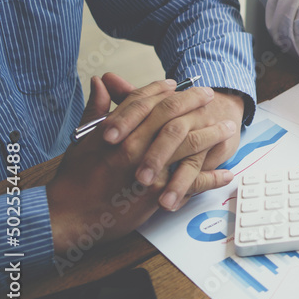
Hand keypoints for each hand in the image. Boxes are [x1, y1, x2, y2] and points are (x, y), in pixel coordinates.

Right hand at [47, 76, 237, 254]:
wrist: (69, 216)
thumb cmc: (74, 179)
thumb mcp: (82, 140)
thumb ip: (96, 110)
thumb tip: (99, 81)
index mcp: (116, 132)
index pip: (145, 101)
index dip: (162, 89)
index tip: (176, 83)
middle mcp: (135, 148)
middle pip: (172, 116)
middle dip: (194, 102)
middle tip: (210, 95)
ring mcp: (150, 171)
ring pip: (189, 146)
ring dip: (212, 135)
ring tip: (229, 128)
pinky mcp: (158, 195)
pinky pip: (193, 184)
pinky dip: (212, 178)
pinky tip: (227, 173)